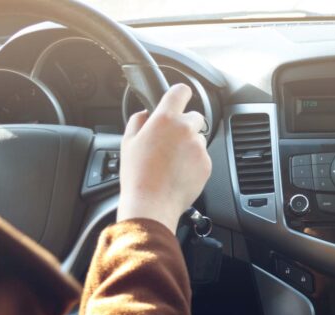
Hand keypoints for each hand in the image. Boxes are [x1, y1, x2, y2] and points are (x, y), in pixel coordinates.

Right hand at [116, 83, 210, 232]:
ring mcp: (198, 148)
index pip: (181, 91)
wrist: (152, 203)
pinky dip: (194, 162)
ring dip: (189, 145)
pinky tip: (179, 172)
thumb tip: (145, 114)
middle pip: (195, 117)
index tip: (179, 98)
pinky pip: (203, 157)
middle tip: (171, 141)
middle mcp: (185, 129)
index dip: (180, 94)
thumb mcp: (128, 142)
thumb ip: (138, 121)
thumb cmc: (138, 175)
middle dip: (185, 125)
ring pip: (199, 139)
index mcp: (165, 119)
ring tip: (172, 162)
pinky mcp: (206, 164)